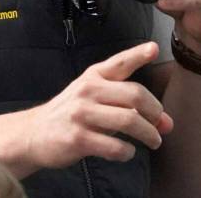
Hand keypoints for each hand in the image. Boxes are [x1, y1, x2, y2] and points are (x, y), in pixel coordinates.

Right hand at [22, 42, 173, 168]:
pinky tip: (127, 152)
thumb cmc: (72, 114)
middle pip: (134, 95)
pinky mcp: (77, 138)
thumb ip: (127, 105)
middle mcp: (87, 90)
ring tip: (154, 141)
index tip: (153, 48)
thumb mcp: (94, 98)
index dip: (137, 54)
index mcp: (93, 76)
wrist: (34, 133)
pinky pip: (114, 146)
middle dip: (155, 112)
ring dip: (148, 134)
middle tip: (162, 125)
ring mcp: (81, 114)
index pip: (119, 62)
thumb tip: (166, 122)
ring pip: (128, 120)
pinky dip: (127, 151)